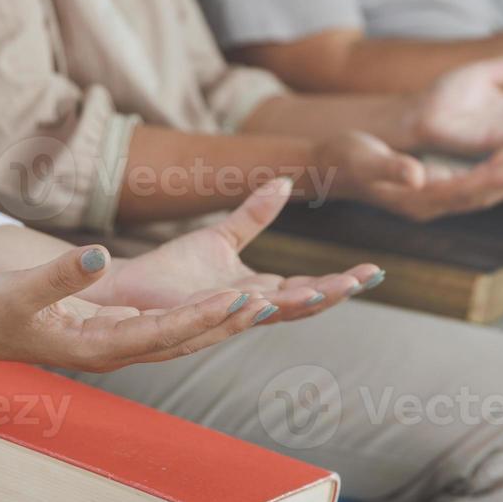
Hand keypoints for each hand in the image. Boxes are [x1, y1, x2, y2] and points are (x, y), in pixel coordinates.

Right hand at [0, 245, 273, 373]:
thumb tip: (99, 255)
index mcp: (95, 347)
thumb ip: (59, 274)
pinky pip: (170, 329)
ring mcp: (119, 346)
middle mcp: (116, 353)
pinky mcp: (118, 334)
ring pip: (182, 338)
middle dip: (226, 324)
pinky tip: (228, 303)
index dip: (199, 317)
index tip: (235, 298)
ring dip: (222, 323)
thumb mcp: (21, 290)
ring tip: (265, 303)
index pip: (159, 333)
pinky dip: (201, 318)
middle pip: (183, 341)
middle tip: (272, 302)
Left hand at [93, 178, 376, 318]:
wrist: (129, 288)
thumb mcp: (223, 236)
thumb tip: (285, 183)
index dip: (342, 281)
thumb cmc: (174, 270)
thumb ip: (255, 214)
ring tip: (330, 289)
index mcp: (260, 291)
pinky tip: (269, 298)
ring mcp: (229, 316)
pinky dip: (253, 309)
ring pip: (274, 314)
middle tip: (367, 279)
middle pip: (304, 305)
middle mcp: (250, 308)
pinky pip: (231, 314)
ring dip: (303, 303)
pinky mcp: (200, 318)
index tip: (373, 271)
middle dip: (336, 292)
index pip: (311, 288)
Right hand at [314, 131, 502, 220]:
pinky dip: (497, 172)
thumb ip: (390, 167)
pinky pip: (474, 184)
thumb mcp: (364, 158)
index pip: (463, 191)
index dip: (494, 178)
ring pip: (483, 192)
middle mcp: (429, 204)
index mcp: (415, 199)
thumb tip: (417, 174)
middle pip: (481, 195)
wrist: (328, 165)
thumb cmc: (343, 158)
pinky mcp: (435, 189)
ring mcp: (433, 200)